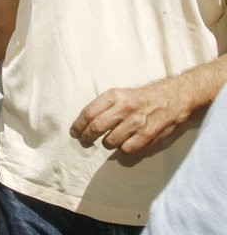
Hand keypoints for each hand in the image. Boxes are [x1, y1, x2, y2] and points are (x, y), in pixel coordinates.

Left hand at [69, 79, 190, 153]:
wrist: (171, 99)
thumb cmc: (139, 99)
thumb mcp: (119, 94)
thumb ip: (103, 106)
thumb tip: (83, 123)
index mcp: (114, 96)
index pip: (89, 113)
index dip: (78, 125)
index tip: (74, 132)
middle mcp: (124, 108)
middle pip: (96, 127)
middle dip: (86, 137)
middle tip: (84, 141)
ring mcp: (136, 122)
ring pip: (110, 141)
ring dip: (106, 144)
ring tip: (108, 140)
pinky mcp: (147, 135)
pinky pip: (126, 149)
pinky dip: (121, 149)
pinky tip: (124, 143)